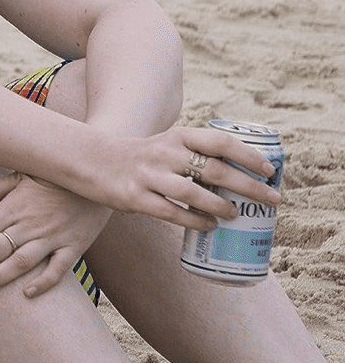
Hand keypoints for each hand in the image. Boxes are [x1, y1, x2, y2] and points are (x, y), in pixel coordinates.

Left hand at [0, 172, 111, 296]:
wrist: (96, 173)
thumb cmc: (48, 174)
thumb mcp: (16, 175)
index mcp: (13, 207)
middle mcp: (30, 224)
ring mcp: (53, 236)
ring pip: (20, 263)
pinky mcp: (75, 245)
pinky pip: (59, 269)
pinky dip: (44, 283)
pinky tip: (27, 294)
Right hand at [92, 126, 281, 231]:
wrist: (90, 161)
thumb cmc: (140, 157)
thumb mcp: (166, 145)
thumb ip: (195, 155)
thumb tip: (241, 178)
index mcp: (176, 136)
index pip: (220, 142)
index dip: (248, 156)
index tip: (270, 170)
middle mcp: (163, 153)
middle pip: (215, 171)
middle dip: (249, 187)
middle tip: (272, 200)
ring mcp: (148, 176)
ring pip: (194, 194)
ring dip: (222, 207)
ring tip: (236, 214)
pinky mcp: (135, 198)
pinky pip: (172, 212)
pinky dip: (196, 221)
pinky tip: (210, 226)